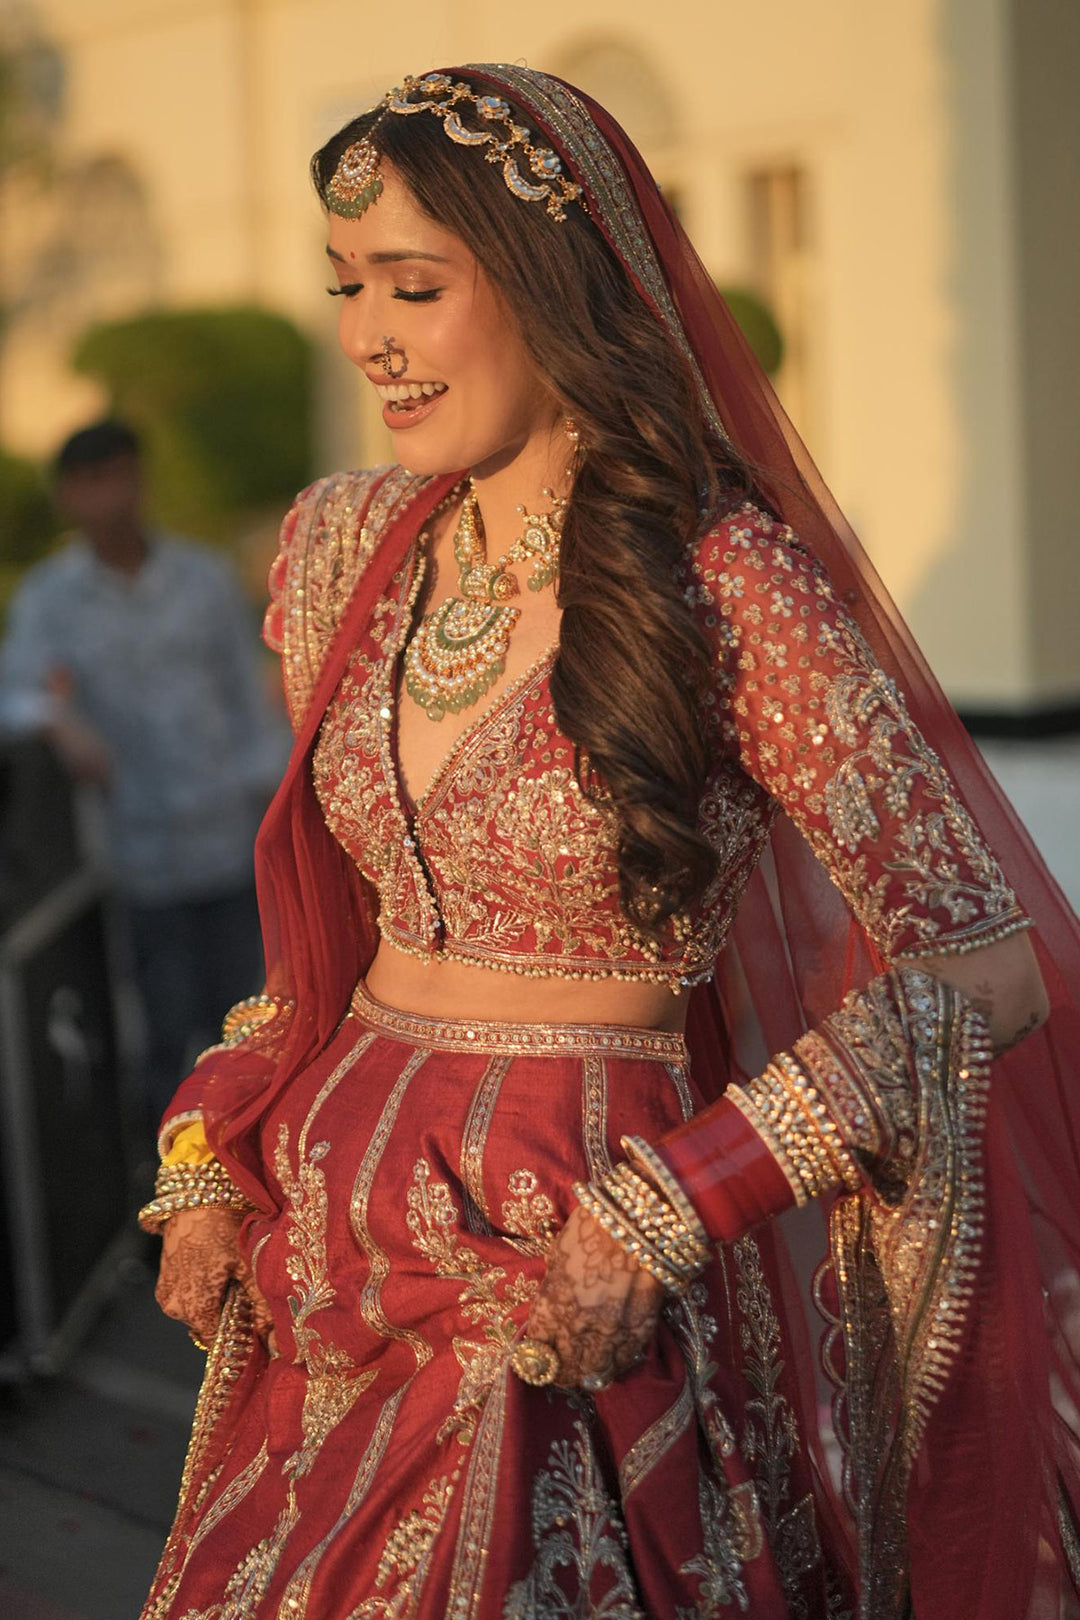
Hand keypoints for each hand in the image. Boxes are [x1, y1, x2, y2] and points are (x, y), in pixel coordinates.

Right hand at [155, 1206, 275, 1350]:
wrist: (196, 1193)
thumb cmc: (223, 1225)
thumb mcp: (248, 1266)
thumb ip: (261, 1307)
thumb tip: (274, 1342)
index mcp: (193, 1308)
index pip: (219, 1342)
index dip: (241, 1335)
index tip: (259, 1323)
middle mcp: (173, 1306)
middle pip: (209, 1327)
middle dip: (231, 1316)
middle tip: (250, 1292)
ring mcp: (166, 1292)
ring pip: (199, 1311)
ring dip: (218, 1302)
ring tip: (235, 1276)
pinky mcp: (165, 1277)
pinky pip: (188, 1296)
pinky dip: (204, 1290)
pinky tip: (219, 1269)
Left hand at [522, 1203, 665, 1389]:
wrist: (637, 1217)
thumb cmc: (591, 1226)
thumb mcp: (557, 1256)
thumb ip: (554, 1288)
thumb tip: (553, 1303)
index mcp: (552, 1309)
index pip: (537, 1353)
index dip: (536, 1356)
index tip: (538, 1354)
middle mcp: (579, 1329)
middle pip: (565, 1371)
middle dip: (560, 1371)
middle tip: (560, 1368)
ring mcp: (613, 1334)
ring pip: (595, 1375)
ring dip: (587, 1374)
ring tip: (584, 1370)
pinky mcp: (642, 1331)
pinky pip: (624, 1362)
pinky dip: (615, 1364)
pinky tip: (610, 1359)